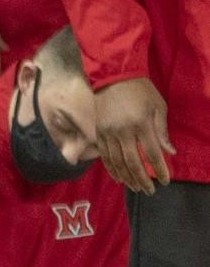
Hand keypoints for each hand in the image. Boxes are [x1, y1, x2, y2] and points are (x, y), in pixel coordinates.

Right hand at [95, 77, 173, 194]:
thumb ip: (162, 130)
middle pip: (132, 162)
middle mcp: (123, 131)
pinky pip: (104, 155)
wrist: (112, 76)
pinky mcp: (98, 132)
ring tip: (135, 188)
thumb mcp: (157, 106)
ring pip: (116, 162)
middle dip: (142, 179)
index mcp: (141, 124)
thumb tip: (169, 152)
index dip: (159, 169)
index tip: (165, 181)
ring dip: (127, 177)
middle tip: (149, 191)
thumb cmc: (140, 90)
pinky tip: (119, 178)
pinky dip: (111, 169)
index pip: (152, 153)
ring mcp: (108, 132)